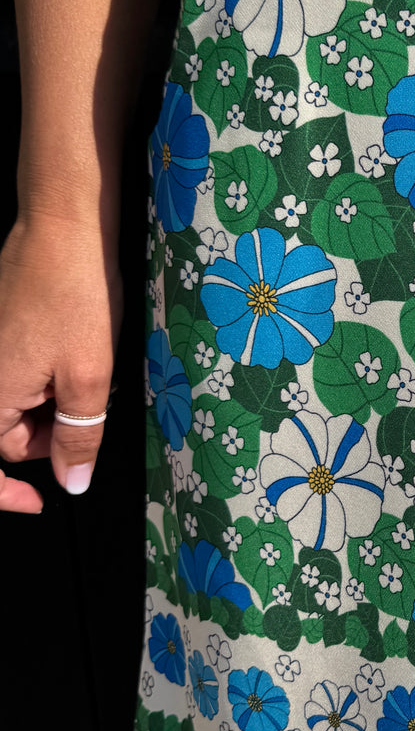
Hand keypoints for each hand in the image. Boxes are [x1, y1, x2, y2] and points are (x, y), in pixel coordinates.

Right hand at [0, 213, 123, 509]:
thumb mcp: (89, 377)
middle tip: (86, 404)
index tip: (36, 503)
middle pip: (8, 434)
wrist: (64, 227)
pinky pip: (18, 374)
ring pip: (17, 403)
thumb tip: (70, 482)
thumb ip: (78, 437)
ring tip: (84, 367)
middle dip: (47, 434)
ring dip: (51, 403)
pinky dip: (47, 377)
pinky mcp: (0, 332)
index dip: (7, 493)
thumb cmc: (74, 293)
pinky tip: (74, 351)